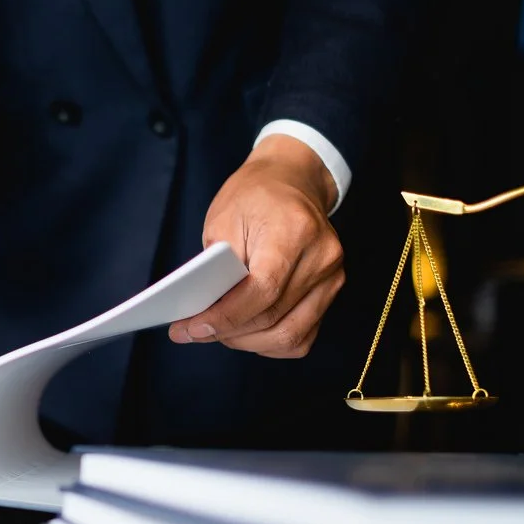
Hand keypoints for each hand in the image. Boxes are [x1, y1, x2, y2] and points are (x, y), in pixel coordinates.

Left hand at [168, 133, 343, 357]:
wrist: (292, 181)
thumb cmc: (253, 196)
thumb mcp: (223, 220)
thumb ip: (215, 268)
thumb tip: (203, 313)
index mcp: (294, 231)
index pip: (262, 290)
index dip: (225, 317)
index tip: (191, 328)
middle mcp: (321, 257)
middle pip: (273, 317)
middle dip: (227, 333)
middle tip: (193, 332)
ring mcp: (331, 277)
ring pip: (290, 335)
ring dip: (247, 342)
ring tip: (217, 334)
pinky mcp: (330, 291)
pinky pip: (302, 335)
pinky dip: (270, 342)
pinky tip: (246, 334)